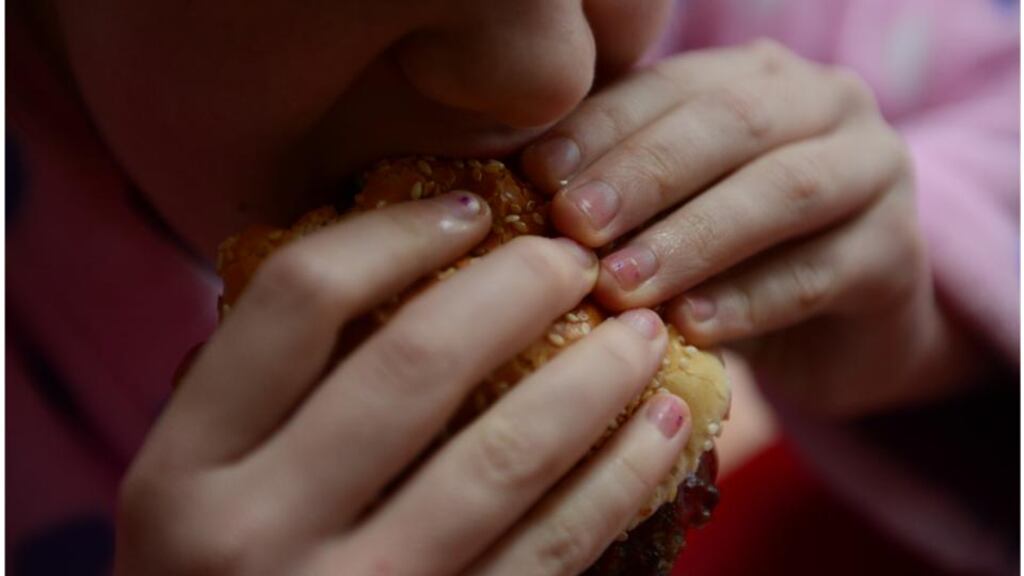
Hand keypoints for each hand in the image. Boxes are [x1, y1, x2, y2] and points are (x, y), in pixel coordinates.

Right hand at [115, 191, 691, 575]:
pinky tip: (663, 428)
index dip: (395, 234)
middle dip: (515, 289)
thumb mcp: (191, 490)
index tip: (469, 208)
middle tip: (575, 258)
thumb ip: (258, 397)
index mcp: (180, 470)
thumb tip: (385, 269)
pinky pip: (552, 548)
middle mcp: (253, 533)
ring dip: (594, 379)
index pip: (298, 300)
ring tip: (643, 332)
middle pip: (413, 363)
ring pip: (502, 456)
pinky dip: (620, 478)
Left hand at [523, 40, 963, 415]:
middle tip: (574, 226)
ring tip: (621, 285)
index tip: (534, 175)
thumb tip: (517, 190)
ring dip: (692, 238)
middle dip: (644, 175)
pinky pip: (820, 272)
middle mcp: (825, 105)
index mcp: (756, 78)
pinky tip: (692, 326)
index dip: (601, 128)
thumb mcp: (675, 210)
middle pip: (729, 124)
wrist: (843, 324)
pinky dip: (750, 301)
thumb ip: (618, 186)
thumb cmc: (734, 257)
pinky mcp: (898, 255)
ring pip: (782, 193)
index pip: (670, 87)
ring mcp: (875, 172)